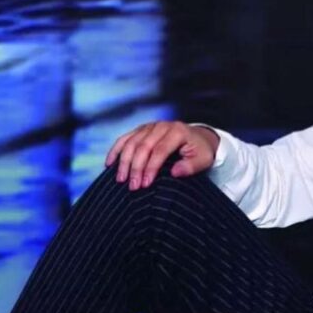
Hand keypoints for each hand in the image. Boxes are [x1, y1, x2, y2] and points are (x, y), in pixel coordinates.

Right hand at [105, 121, 219, 190]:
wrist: (199, 137)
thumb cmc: (200, 151)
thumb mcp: (203, 160)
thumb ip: (191, 166)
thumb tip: (175, 172)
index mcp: (177, 132)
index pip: (159, 150)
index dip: (151, 168)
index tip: (145, 184)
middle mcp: (161, 126)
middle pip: (143, 146)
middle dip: (136, 168)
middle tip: (132, 186)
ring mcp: (150, 126)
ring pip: (131, 142)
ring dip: (124, 161)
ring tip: (121, 179)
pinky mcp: (142, 129)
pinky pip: (125, 138)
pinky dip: (116, 150)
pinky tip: (109, 164)